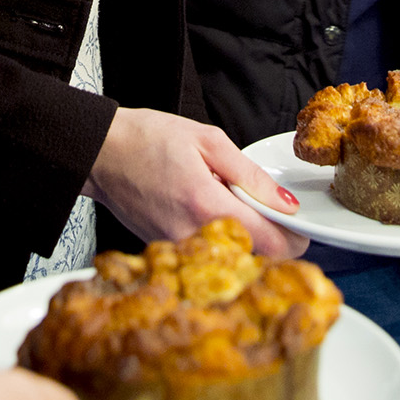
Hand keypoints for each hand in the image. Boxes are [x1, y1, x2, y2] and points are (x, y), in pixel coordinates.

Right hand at [85, 107, 309, 259]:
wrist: (100, 153)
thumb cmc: (147, 140)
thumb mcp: (208, 141)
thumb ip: (250, 175)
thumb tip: (284, 202)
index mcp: (208, 206)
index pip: (271, 245)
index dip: (295, 239)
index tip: (298, 228)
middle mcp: (193, 236)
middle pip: (254, 258)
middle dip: (269, 238)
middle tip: (263, 210)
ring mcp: (177, 249)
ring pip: (230, 259)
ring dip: (242, 239)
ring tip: (226, 205)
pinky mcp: (165, 251)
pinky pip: (206, 254)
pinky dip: (217, 239)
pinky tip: (205, 213)